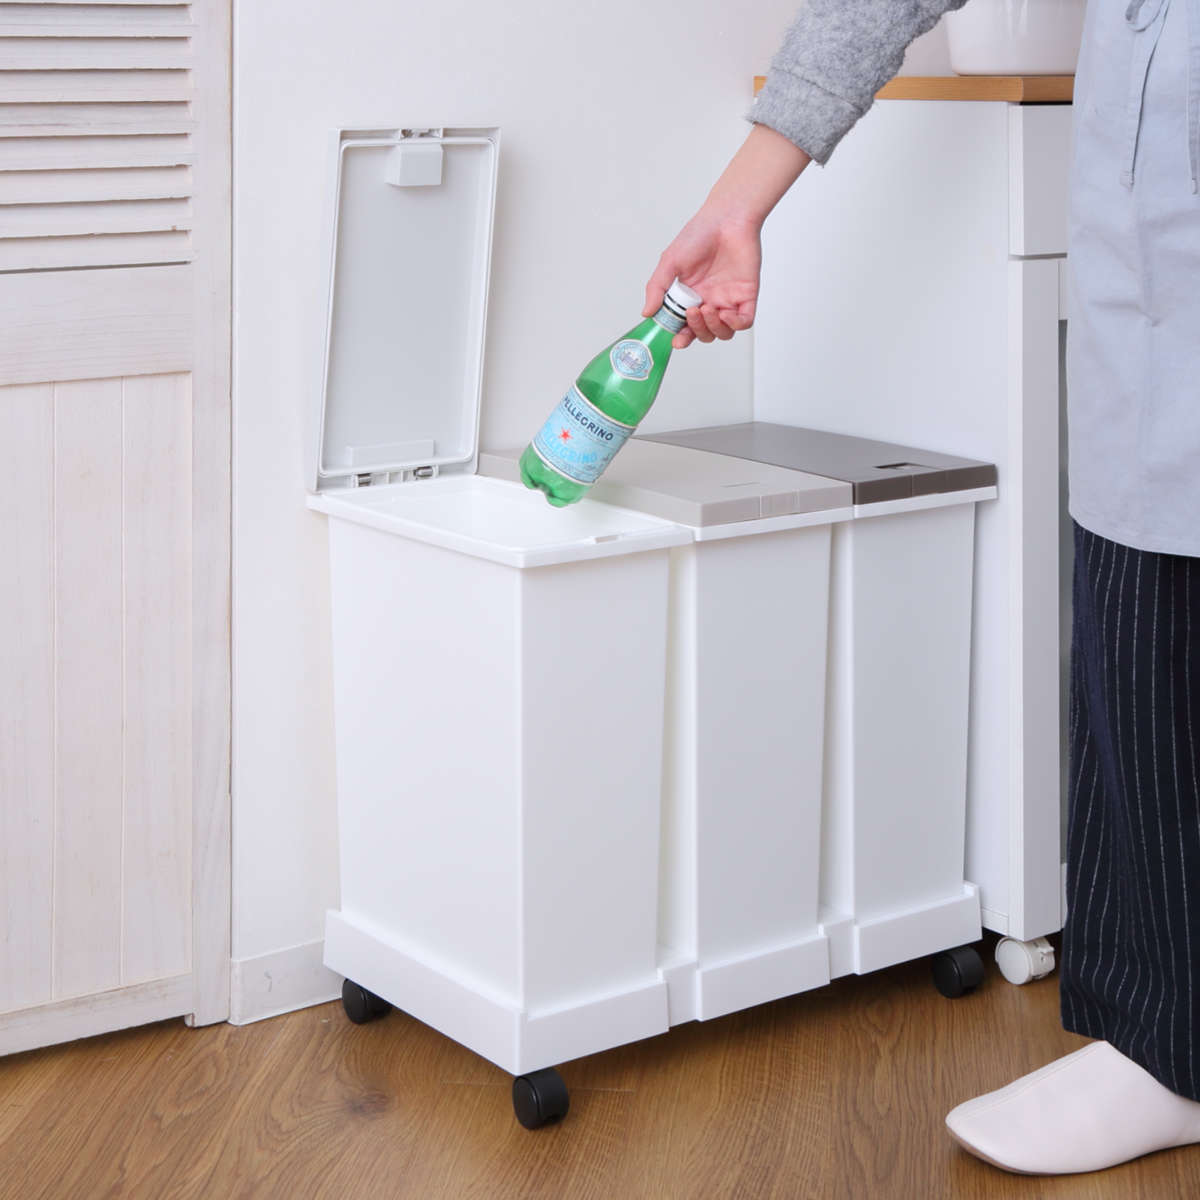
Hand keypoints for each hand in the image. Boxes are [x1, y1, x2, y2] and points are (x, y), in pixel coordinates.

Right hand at [643, 211, 761, 348]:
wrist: (727, 217)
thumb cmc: (699, 234)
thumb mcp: (669, 262)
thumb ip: (657, 288)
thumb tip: (646, 312)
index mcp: (689, 297)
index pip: (684, 327)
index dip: (681, 338)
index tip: (676, 339)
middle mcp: (708, 301)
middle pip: (703, 334)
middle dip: (696, 331)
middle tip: (691, 314)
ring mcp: (728, 300)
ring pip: (722, 332)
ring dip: (712, 328)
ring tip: (705, 309)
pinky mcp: (746, 295)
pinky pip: (744, 322)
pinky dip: (734, 324)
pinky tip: (724, 313)